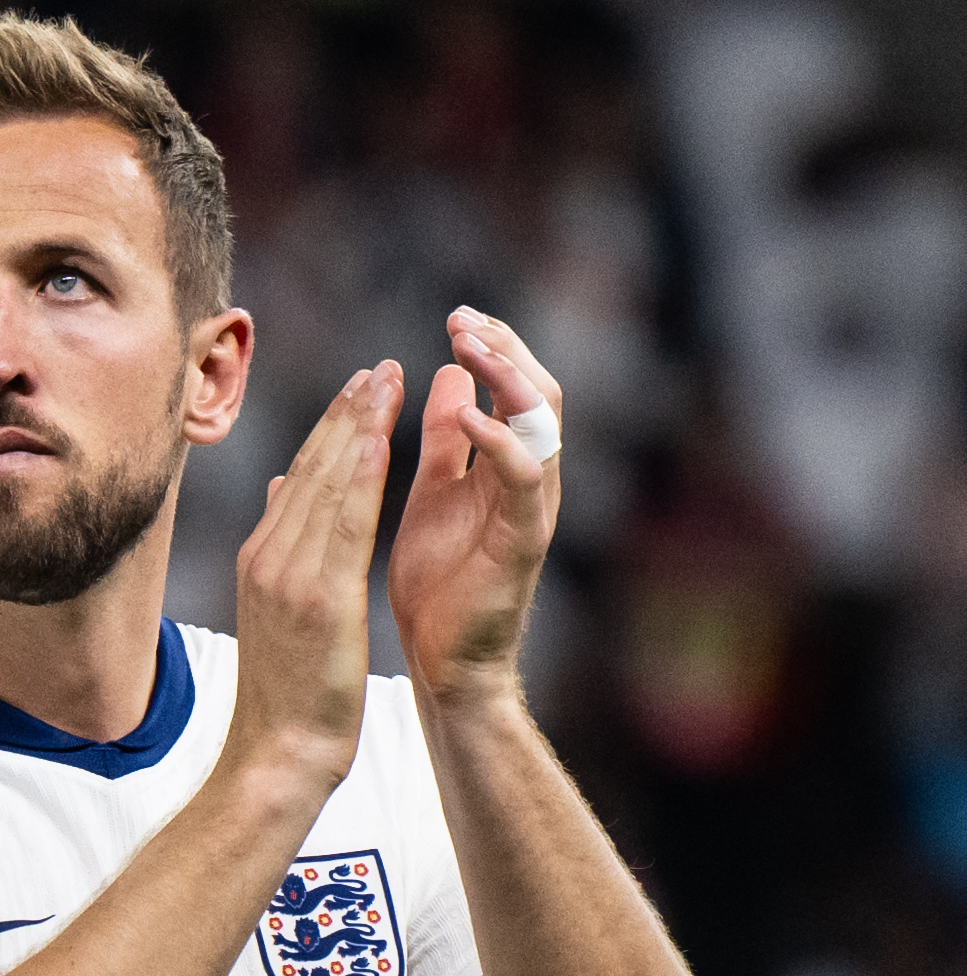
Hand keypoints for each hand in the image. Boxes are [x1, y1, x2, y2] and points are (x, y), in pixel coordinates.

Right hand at [223, 362, 401, 798]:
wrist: (278, 751)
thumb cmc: (287, 693)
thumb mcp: (279, 615)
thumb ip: (281, 553)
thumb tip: (282, 493)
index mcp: (262, 560)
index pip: (299, 480)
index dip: (329, 432)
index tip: (356, 392)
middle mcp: (269, 557)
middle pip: (310, 470)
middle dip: (344, 414)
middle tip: (374, 367)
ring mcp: (288, 574)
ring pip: (325, 484)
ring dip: (356, 427)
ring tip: (383, 382)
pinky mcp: (317, 595)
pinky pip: (342, 521)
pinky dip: (359, 475)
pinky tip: (379, 438)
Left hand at [388, 307, 559, 706]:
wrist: (440, 660)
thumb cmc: (436, 581)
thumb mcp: (433, 490)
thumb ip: (444, 436)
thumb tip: (446, 371)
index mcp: (505, 466)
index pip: (513, 387)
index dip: (491, 347)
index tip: (455, 314)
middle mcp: (529, 481)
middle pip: (538, 392)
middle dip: (504, 348)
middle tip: (462, 317)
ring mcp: (532, 509)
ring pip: (543, 424)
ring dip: (507, 378)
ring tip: (468, 346)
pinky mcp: (524, 541)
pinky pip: (524, 479)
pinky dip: (500, 441)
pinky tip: (468, 414)